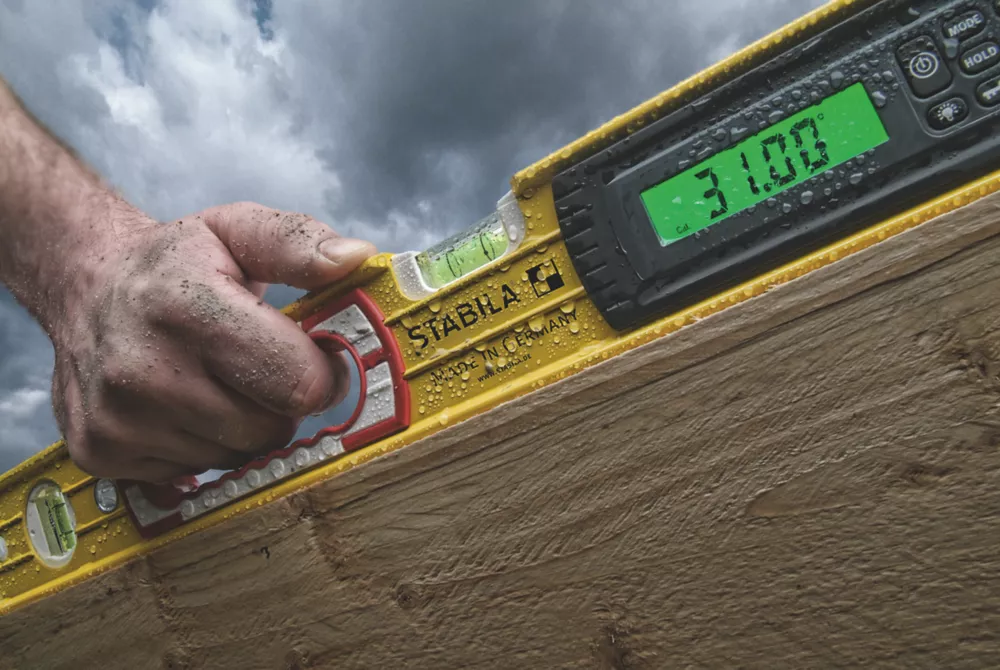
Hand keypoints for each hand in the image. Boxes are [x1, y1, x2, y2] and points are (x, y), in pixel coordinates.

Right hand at [50, 202, 374, 481]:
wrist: (82, 287)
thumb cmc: (172, 263)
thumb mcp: (236, 230)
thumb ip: (299, 243)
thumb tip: (357, 258)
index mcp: (185, 307)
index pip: (298, 382)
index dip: (322, 373)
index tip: (315, 357)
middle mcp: (143, 369)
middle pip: (270, 429)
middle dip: (279, 402)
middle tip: (257, 367)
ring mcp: (118, 420)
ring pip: (235, 457)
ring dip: (240, 427)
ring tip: (212, 380)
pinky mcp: (101, 454)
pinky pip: (194, 473)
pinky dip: (200, 445)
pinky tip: (180, 404)